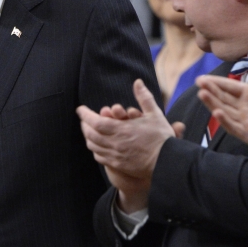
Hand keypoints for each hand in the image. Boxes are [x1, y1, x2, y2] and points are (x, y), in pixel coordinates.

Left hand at [77, 79, 171, 212]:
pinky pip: (100, 157)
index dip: (85, 115)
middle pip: (90, 134)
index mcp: (120, 129)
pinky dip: (95, 150)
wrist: (167, 162)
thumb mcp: (155, 114)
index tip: (80, 109)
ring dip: (88, 137)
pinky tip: (96, 146)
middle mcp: (114, 143)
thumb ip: (144, 97)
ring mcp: (115, 155)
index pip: (95, 121)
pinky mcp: (118, 164)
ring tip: (88, 131)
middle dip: (84, 125)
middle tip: (83, 119)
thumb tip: (138, 82)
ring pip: (93, 146)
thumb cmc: (162, 138)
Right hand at [196, 43, 247, 149]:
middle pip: (223, 99)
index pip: (228, 87)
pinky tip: (217, 113)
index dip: (215, 82)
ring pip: (225, 112)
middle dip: (210, 91)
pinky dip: (226, 122)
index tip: (200, 77)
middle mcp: (246, 109)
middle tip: (198, 82)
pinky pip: (236, 128)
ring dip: (213, 104)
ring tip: (202, 94)